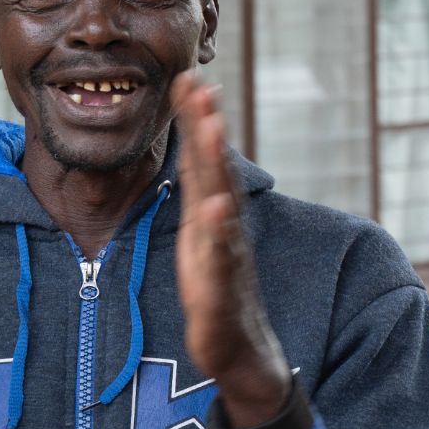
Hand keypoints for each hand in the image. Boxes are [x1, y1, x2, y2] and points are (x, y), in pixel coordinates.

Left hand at [172, 74, 290, 427]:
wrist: (239, 351)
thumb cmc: (217, 290)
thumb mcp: (198, 238)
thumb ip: (196, 199)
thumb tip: (190, 161)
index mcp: (210, 215)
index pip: (201, 159)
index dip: (195, 120)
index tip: (188, 77)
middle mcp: (222, 228)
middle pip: (214, 170)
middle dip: (206, 126)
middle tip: (200, 84)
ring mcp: (225, 255)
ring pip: (221, 202)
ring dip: (215, 164)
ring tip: (210, 128)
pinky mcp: (221, 289)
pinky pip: (221, 256)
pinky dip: (220, 231)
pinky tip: (216, 207)